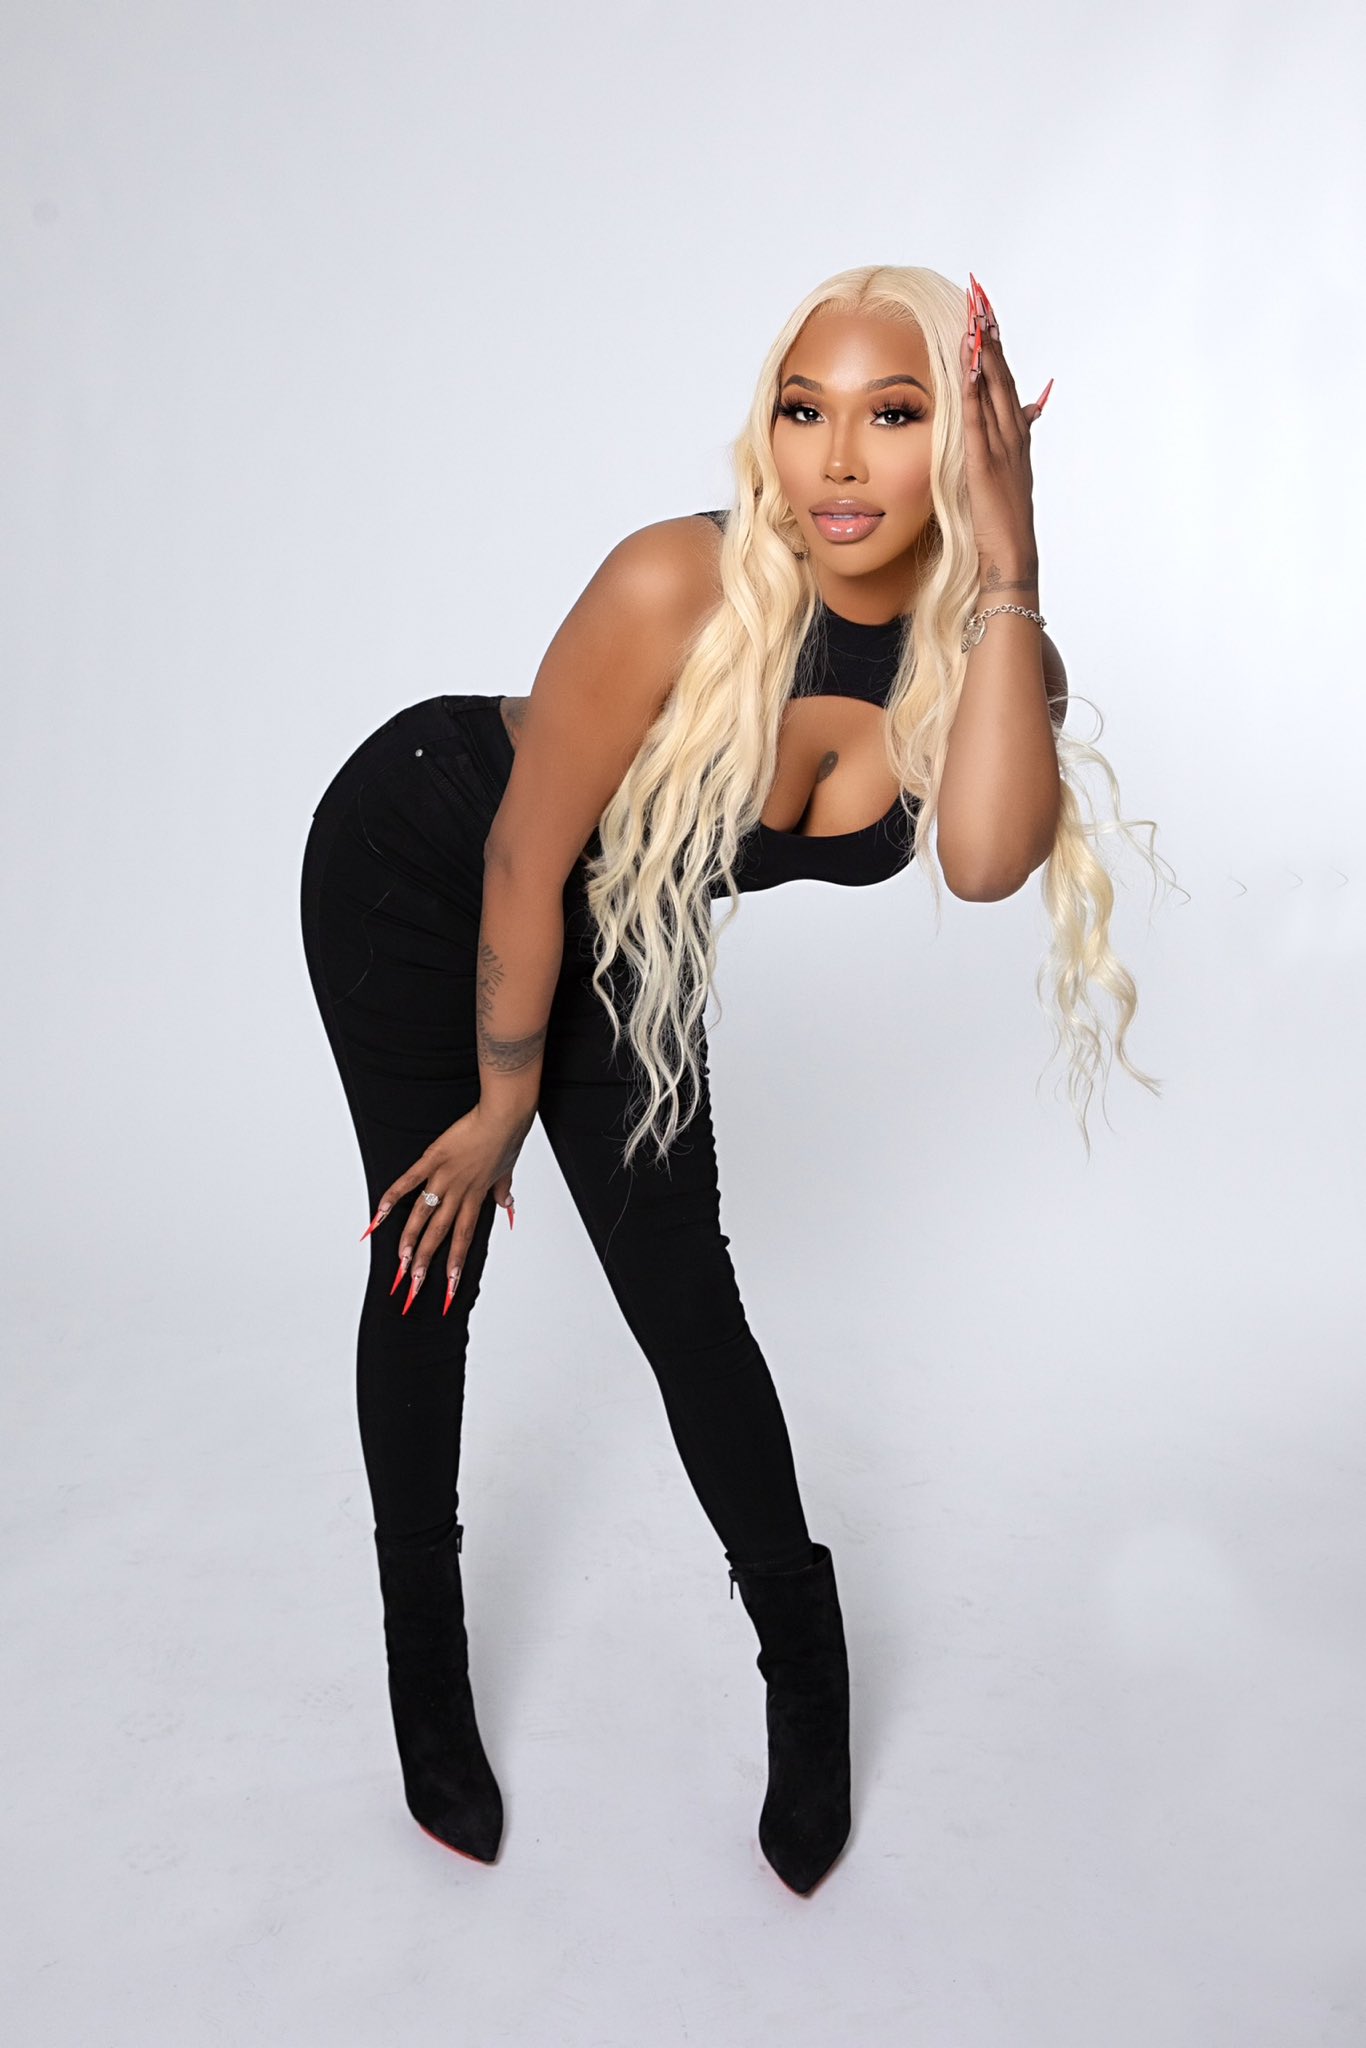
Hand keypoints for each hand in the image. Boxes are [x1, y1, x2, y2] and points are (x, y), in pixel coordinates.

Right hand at [362, 1099, 534, 1315]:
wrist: (503, 1117)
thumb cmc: (506, 1139)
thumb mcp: (507, 1170)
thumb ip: (503, 1192)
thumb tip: (508, 1206)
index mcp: (476, 1197)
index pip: (464, 1238)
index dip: (455, 1263)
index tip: (449, 1286)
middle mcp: (459, 1192)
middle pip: (439, 1233)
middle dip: (425, 1261)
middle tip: (413, 1284)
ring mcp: (444, 1176)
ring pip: (423, 1214)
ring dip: (410, 1239)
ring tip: (400, 1261)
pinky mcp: (433, 1158)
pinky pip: (409, 1181)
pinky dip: (392, 1198)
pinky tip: (379, 1215)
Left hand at [960, 274, 1052, 568]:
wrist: (1011, 552)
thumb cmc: (1004, 515)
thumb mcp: (1012, 466)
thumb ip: (1021, 430)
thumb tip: (1037, 402)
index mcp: (1016, 431)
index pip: (1005, 376)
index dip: (995, 341)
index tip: (986, 309)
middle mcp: (1013, 433)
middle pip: (1002, 372)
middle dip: (990, 333)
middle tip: (979, 295)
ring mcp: (1002, 447)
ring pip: (993, 390)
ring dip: (983, 353)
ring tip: (974, 317)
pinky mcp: (985, 465)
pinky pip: (979, 422)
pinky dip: (974, 393)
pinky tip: (967, 367)